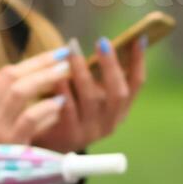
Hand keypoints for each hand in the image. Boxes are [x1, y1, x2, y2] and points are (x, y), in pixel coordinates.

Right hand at [0, 49, 71, 145]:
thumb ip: (6, 104)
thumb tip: (37, 79)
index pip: (6, 74)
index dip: (33, 62)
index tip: (55, 55)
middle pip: (13, 77)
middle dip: (42, 65)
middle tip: (66, 59)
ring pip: (19, 92)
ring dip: (46, 79)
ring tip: (66, 74)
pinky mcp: (7, 144)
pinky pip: (29, 118)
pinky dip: (46, 109)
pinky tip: (59, 105)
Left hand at [35, 36, 146, 152]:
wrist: (43, 144)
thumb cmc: (66, 110)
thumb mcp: (86, 94)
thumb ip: (96, 77)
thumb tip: (104, 44)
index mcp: (119, 111)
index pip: (136, 85)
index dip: (138, 62)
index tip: (138, 39)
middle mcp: (109, 123)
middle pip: (118, 93)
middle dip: (112, 65)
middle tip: (102, 42)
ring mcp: (91, 132)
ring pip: (92, 99)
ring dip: (83, 72)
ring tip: (73, 51)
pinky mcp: (70, 136)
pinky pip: (69, 110)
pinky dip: (65, 91)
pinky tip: (58, 75)